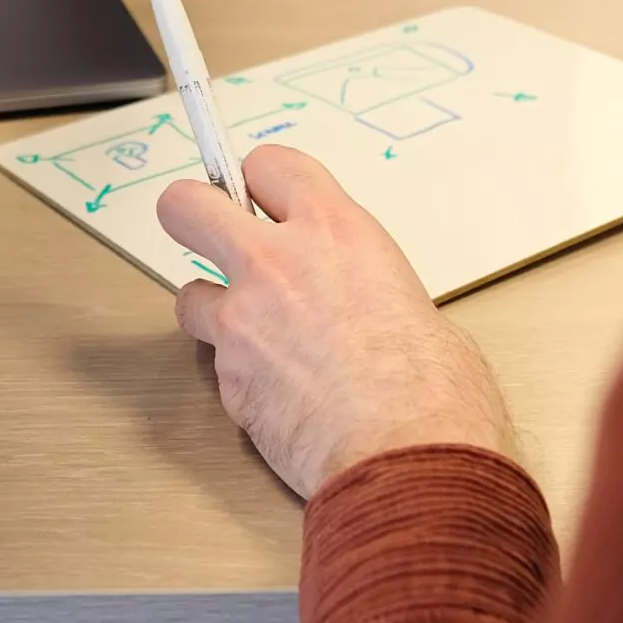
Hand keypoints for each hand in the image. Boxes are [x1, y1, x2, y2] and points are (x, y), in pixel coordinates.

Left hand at [157, 145, 517, 499]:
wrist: (408, 457)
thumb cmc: (434, 390)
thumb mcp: (418, 305)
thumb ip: (369, 285)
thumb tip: (368, 303)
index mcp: (336, 232)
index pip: (269, 165)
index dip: (261, 181)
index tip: (262, 195)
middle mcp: (277, 264)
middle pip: (188, 205)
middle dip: (193, 215)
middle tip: (208, 232)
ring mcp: (242, 321)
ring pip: (188, 294)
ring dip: (214, 311)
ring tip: (256, 338)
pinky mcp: (228, 380)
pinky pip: (216, 363)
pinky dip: (238, 374)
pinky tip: (277, 393)